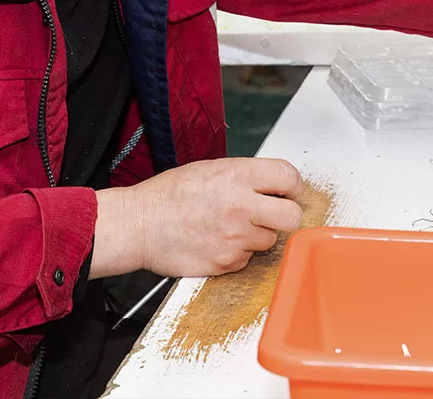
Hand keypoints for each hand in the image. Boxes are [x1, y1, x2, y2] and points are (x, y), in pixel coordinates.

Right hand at [90, 158, 303, 278]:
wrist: (139, 225)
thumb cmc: (169, 196)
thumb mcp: (209, 170)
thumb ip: (245, 177)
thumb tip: (274, 186)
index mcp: (236, 176)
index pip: (289, 177)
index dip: (292, 186)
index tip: (287, 192)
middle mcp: (240, 206)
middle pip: (293, 216)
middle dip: (286, 215)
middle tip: (273, 213)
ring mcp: (235, 238)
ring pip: (270, 240)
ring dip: (257, 235)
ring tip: (231, 227)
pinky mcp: (226, 262)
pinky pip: (248, 258)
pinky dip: (238, 252)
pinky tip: (217, 241)